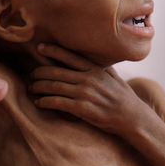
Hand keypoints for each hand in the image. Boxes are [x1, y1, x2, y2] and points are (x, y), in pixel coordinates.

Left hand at [30, 43, 147, 134]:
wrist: (132, 117)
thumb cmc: (123, 97)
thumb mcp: (114, 77)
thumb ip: (101, 68)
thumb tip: (91, 59)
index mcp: (96, 69)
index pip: (70, 56)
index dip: (53, 51)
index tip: (40, 48)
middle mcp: (89, 79)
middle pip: (57, 72)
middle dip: (40, 72)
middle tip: (32, 74)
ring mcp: (86, 94)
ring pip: (55, 86)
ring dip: (39, 87)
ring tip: (32, 88)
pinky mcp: (83, 108)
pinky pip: (58, 102)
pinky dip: (45, 101)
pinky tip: (39, 102)